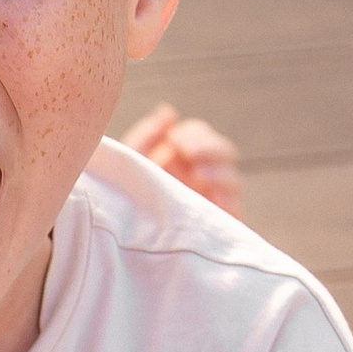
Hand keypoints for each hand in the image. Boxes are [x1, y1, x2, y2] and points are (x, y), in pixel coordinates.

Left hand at [126, 103, 244, 218]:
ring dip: (219, 172)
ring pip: (233, 180)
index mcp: (182, 159)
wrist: (117, 239)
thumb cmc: (122, 198)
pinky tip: (212, 197)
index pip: (202, 135)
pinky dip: (227, 200)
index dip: (194, 133)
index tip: (174, 139)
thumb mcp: (129, 165)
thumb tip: (169, 112)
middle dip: (210, 148)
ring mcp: (211, 202)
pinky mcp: (216, 227)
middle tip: (189, 152)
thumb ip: (147, 136)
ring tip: (199, 174)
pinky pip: (235, 210)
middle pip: (225, 152)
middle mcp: (201, 177)